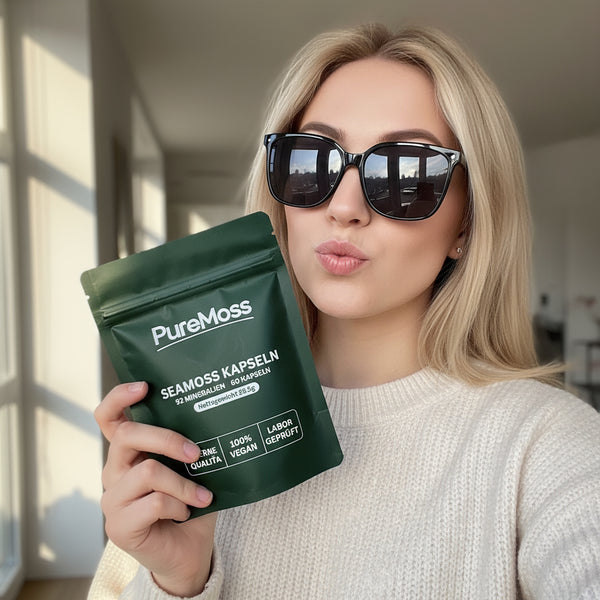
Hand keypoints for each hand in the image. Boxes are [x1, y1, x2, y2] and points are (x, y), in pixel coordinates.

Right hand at [95, 382, 216, 596]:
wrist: (188, 552)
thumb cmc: (190, 503)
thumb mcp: (191, 468)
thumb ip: (188, 445)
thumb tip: (213, 413)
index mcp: (128, 453)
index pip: (108, 418)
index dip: (119, 398)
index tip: (144, 386)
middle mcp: (114, 472)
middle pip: (128, 436)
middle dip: (166, 438)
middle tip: (196, 453)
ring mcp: (112, 499)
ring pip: (147, 471)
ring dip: (183, 482)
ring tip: (202, 494)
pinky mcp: (118, 526)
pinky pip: (154, 502)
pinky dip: (179, 504)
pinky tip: (187, 512)